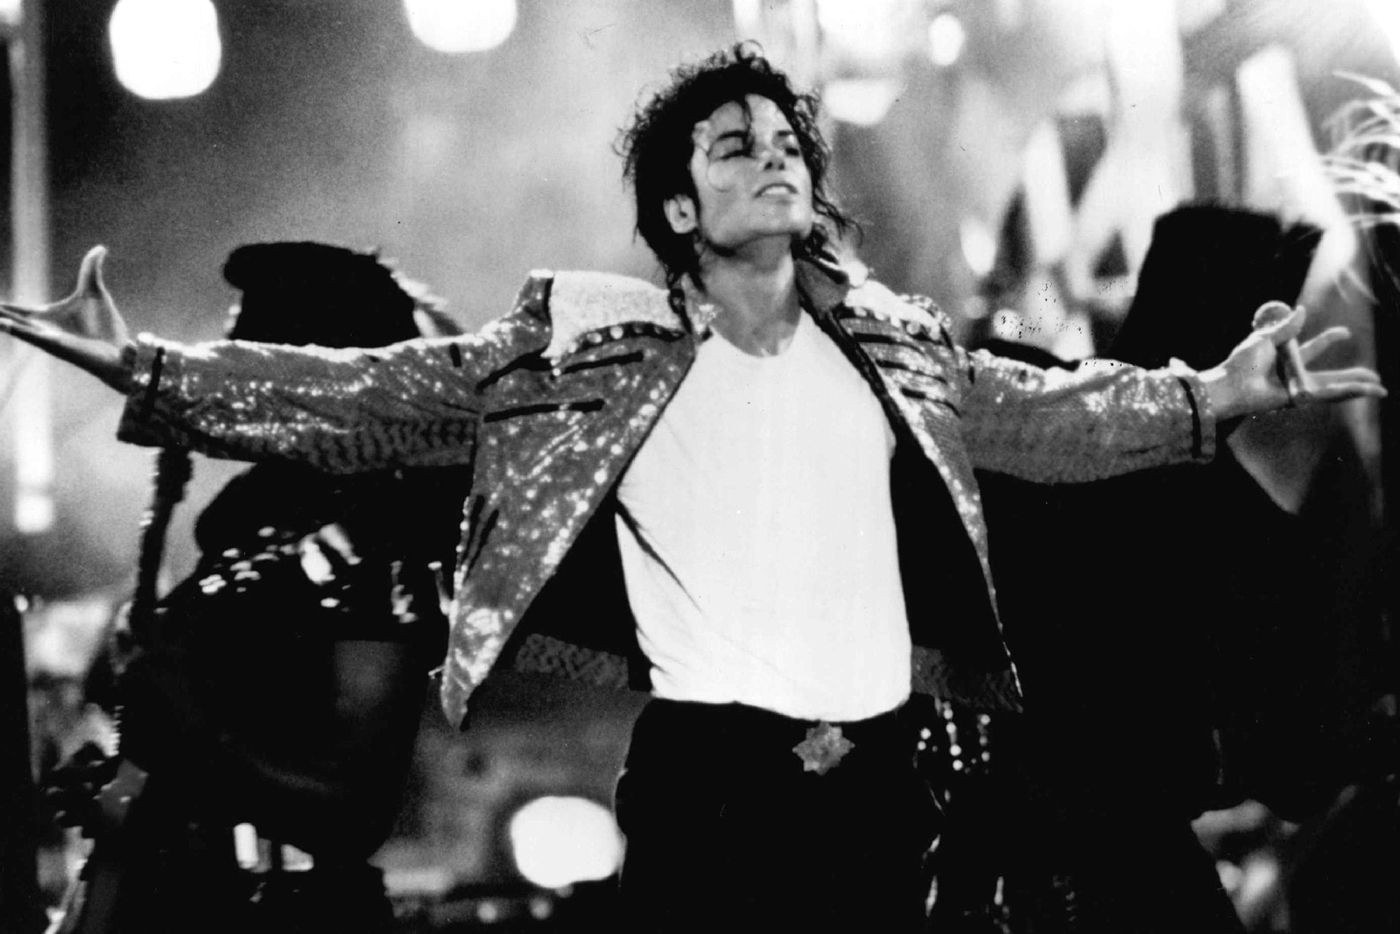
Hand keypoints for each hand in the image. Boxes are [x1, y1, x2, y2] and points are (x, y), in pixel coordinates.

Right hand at [0, 245, 133, 390]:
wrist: (119, 351)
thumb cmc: (105, 326)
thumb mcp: (94, 292)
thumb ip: (91, 270)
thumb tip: (100, 248)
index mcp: (46, 316)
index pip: (15, 310)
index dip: (1, 306)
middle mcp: (42, 328)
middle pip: (9, 319)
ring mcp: (47, 338)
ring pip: (16, 327)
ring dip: (1, 321)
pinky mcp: (57, 345)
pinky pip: (32, 337)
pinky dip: (17, 330)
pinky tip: (3, 322)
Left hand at [1199, 302, 1385, 419]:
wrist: (1231, 383)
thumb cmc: (1240, 362)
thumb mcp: (1265, 338)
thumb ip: (1286, 328)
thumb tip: (1302, 310)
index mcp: (1286, 358)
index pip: (1313, 349)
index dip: (1329, 340)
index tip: (1345, 333)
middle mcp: (1295, 375)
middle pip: (1330, 376)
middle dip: (1352, 375)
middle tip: (1373, 374)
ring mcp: (1298, 388)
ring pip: (1334, 388)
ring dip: (1358, 387)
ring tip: (1380, 388)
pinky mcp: (1299, 399)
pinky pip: (1327, 395)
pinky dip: (1347, 392)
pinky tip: (1365, 391)